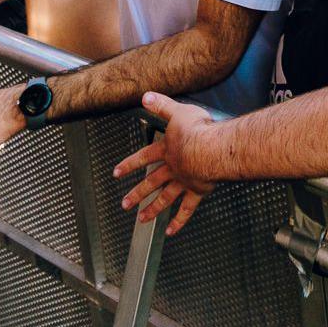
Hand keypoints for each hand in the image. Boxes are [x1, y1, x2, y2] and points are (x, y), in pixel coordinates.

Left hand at [112, 92, 216, 233]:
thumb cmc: (198, 130)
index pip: (143, 157)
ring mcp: (184, 182)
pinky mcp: (198, 191)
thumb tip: (145, 95)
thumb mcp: (177, 112)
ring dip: (152, 209)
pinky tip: (170, 231)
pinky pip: (186, 209)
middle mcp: (172, 169)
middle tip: (125, 204)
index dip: (129, 164)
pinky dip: (178, 221)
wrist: (211, 149)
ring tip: (142, 219)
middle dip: (137, 193)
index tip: (116, 174)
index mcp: (166, 150)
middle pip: (151, 183)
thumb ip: (162, 105)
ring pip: (165, 198)